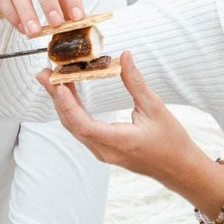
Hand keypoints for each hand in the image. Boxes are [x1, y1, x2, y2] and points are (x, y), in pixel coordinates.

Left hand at [38, 51, 198, 185]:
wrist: (179, 168)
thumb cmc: (171, 140)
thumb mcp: (155, 107)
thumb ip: (136, 83)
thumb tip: (124, 56)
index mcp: (119, 142)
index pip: (84, 126)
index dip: (68, 105)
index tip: (58, 84)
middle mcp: (105, 151)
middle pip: (72, 125)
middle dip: (56, 98)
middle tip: (44, 73)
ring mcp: (102, 153)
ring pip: (74, 128)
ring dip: (61, 103)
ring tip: (51, 79)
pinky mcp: (103, 150)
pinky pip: (80, 130)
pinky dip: (71, 111)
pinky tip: (68, 94)